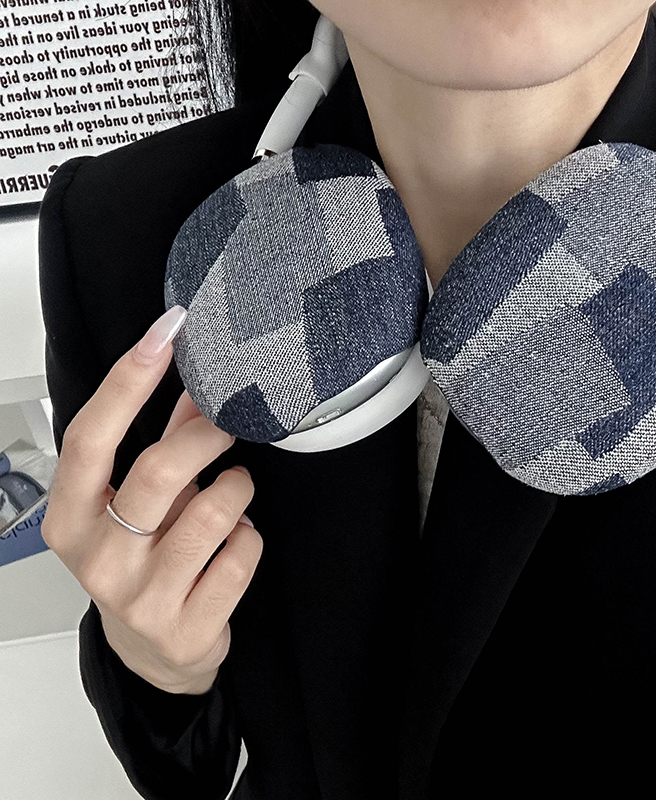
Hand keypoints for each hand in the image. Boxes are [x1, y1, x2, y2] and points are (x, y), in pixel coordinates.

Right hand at [41, 306, 262, 694]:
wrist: (152, 652)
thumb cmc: (139, 563)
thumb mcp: (138, 503)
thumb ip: (164, 445)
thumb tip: (195, 388)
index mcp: (71, 518)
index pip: (91, 437)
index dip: (129, 379)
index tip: (166, 333)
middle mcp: (97, 558)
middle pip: (159, 471)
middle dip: (207, 434)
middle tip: (230, 423)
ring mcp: (140, 597)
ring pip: (212, 513)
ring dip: (238, 490)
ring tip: (235, 491)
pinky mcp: (185, 626)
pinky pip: (242, 555)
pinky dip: (251, 536)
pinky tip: (238, 540)